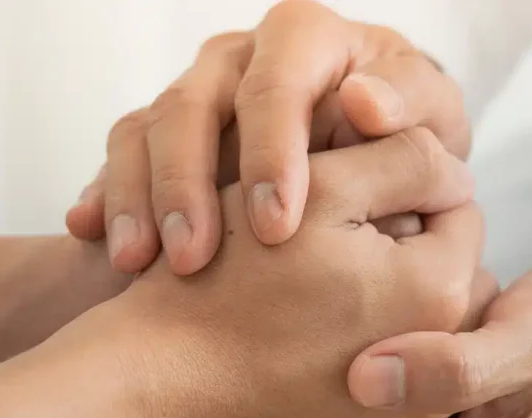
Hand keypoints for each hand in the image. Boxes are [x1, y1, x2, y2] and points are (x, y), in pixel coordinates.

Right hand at [58, 128, 490, 417]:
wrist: (141, 411)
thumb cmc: (216, 293)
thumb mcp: (315, 191)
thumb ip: (403, 161)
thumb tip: (454, 172)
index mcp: (439, 292)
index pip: (458, 213)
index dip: (404, 189)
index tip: (351, 197)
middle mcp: (440, 374)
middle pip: (443, 284)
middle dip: (400, 256)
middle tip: (328, 249)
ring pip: (415, 345)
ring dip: (378, 317)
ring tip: (304, 305)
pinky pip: (380, 406)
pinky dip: (350, 378)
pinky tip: (294, 362)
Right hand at [65, 0, 468, 274]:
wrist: (377, 156)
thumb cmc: (411, 134)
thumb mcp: (430, 117)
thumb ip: (409, 106)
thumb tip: (366, 103)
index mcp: (305, 38)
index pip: (275, 82)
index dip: (271, 151)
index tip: (277, 225)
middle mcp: (240, 57)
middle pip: (191, 105)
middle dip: (186, 184)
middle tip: (193, 257)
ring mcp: (194, 92)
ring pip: (143, 130)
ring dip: (138, 199)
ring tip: (138, 264)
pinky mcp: (161, 133)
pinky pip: (117, 157)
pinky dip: (106, 200)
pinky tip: (101, 246)